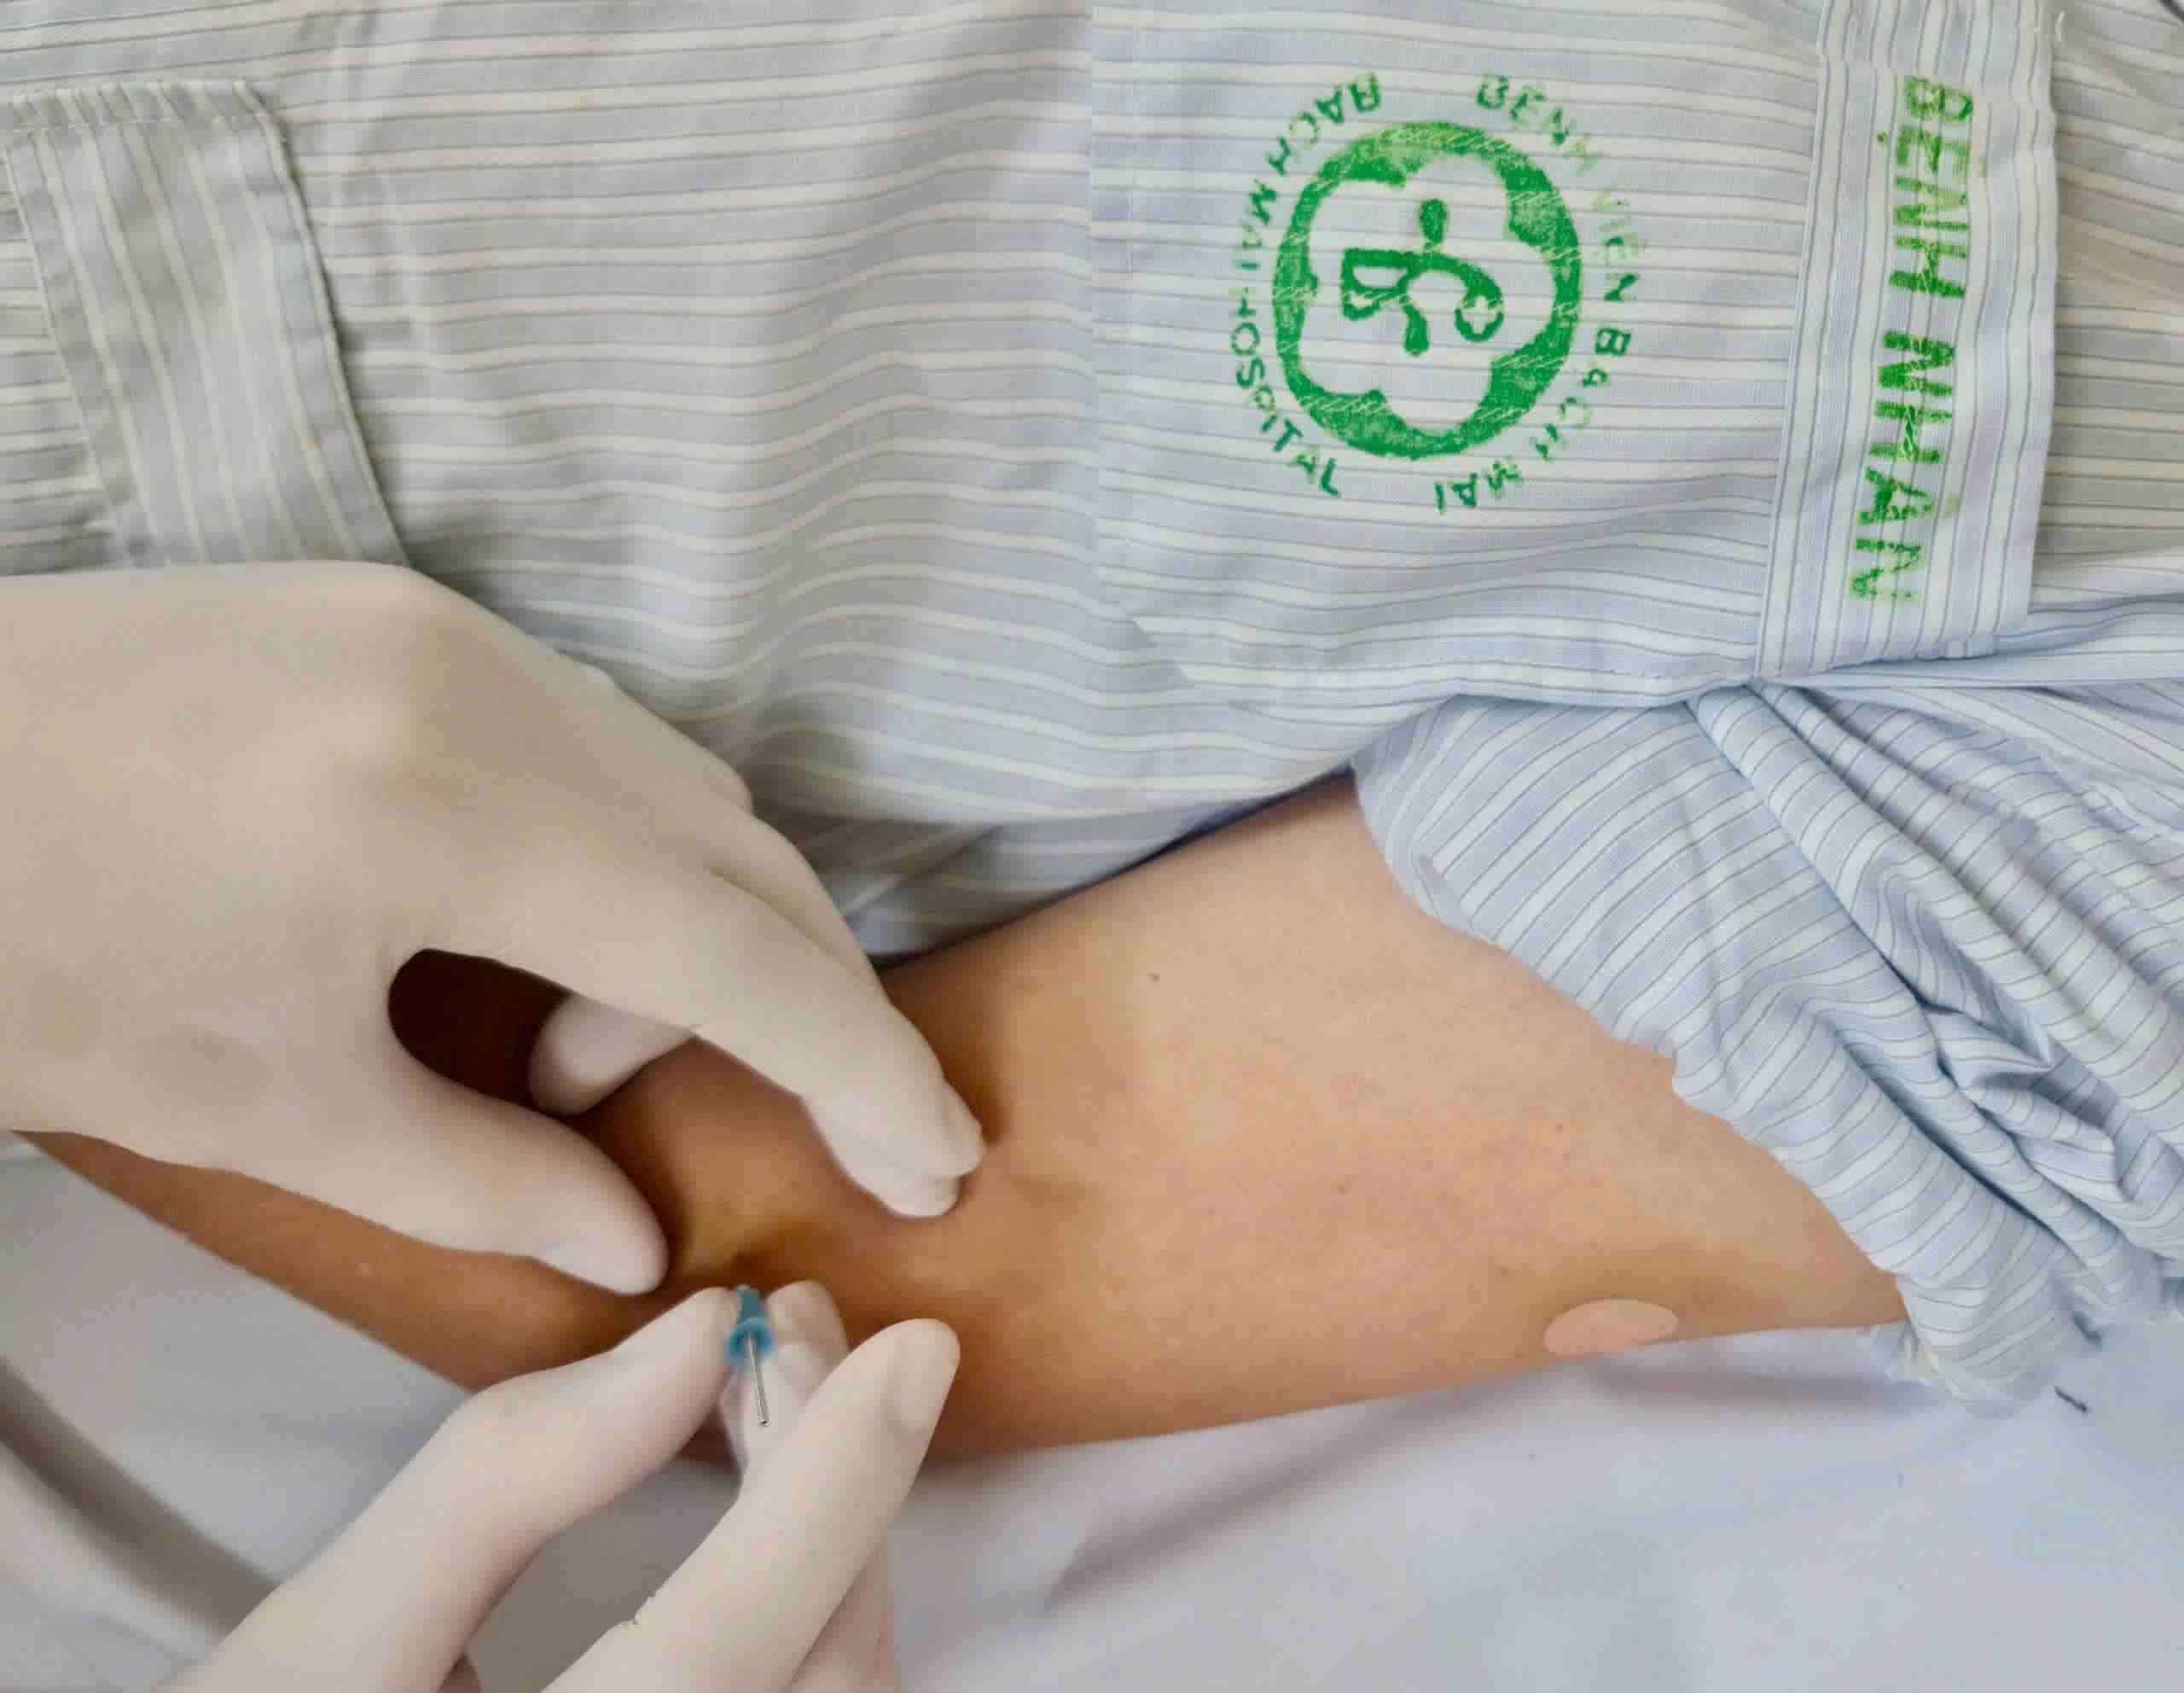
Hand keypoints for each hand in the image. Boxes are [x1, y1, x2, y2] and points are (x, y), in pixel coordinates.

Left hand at [0, 563, 983, 1292]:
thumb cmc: (26, 959)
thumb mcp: (259, 1103)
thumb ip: (482, 1179)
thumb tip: (630, 1237)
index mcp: (450, 810)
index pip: (731, 954)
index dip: (857, 1067)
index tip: (940, 1155)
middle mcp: (486, 683)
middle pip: (737, 854)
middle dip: (788, 1007)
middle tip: (792, 1134)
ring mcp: (447, 621)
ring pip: (672, 788)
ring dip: (683, 933)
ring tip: (560, 1055)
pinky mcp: (401, 603)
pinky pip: (590, 736)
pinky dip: (611, 854)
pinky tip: (518, 935)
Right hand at [164, 1285, 957, 1692]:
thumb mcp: (330, 1633)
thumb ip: (502, 1481)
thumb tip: (695, 1337)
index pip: (735, 1639)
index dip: (836, 1480)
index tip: (916, 1342)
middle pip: (816, 1668)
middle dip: (836, 1482)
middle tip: (793, 1329)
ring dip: (840, 1544)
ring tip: (783, 1400)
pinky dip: (817, 1610)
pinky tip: (782, 1521)